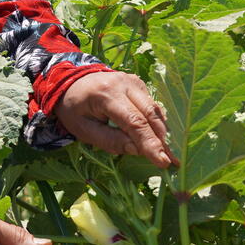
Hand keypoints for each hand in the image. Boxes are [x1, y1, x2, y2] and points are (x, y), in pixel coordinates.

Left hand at [53, 71, 175, 167]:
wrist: (70, 82)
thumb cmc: (74, 109)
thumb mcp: (83, 129)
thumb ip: (110, 140)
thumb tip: (137, 150)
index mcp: (106, 93)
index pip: (134, 121)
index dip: (150, 143)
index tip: (163, 162)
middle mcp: (123, 83)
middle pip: (150, 113)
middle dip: (162, 140)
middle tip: (174, 162)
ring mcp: (133, 81)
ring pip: (154, 109)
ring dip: (163, 133)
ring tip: (172, 155)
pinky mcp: (138, 84)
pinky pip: (151, 105)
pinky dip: (157, 123)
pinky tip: (162, 140)